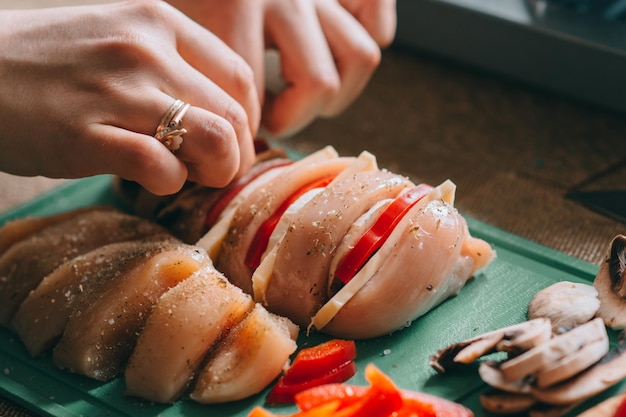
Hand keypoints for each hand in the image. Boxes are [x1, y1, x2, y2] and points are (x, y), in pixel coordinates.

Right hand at [0, 1, 258, 194]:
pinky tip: (152, 179)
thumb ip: (171, 65)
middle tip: (214, 168)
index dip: (248, 121)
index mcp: (157, 22)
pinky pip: (162, 168)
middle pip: (233, 116)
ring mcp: (116, 91)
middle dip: (235, 155)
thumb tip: (221, 115)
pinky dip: (169, 183)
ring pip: (212, 141)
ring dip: (214, 170)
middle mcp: (144, 50)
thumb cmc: (51, 61)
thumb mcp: (116, 38)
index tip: (233, 140)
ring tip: (190, 174)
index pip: (241, 78)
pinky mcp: (86, 134)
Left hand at [169, 0, 396, 136]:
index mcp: (235, 4)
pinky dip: (370, 37)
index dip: (253, 126)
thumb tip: (222, 123)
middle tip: (274, 116)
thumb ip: (196, 60)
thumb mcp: (172, 12)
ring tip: (305, 92)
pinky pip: (379, 22)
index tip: (241, 129)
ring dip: (337, 89)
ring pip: (361, 57)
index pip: (258, 97)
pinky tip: (335, 50)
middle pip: (322, 84)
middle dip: (299, 115)